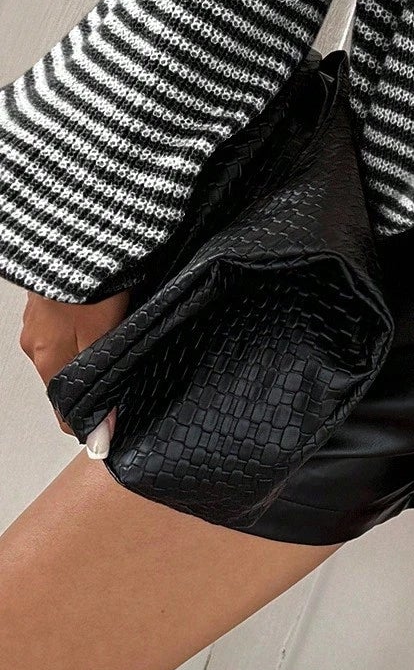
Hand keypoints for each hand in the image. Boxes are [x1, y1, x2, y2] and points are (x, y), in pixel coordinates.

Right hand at [20, 289, 130, 438]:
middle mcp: (35, 343)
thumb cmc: (93, 285)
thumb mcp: (102, 340)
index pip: (63, 408)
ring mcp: (37, 319)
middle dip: (89, 382)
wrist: (79, 235)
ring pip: (64, 348)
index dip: (87, 418)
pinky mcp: (46, 297)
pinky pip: (63, 324)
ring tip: (114, 339)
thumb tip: (100, 434)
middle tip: (122, 376)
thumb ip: (101, 385)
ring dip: (85, 350)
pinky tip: (100, 315)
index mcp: (47, 359)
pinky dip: (81, 327)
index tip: (108, 425)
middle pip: (63, 377)